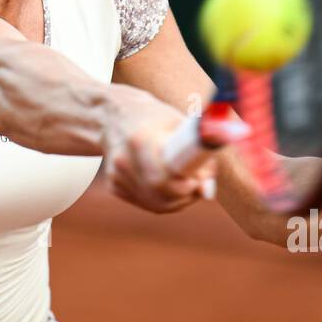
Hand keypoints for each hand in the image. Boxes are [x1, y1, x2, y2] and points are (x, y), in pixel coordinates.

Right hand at [98, 86, 215, 213]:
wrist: (114, 116)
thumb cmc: (155, 118)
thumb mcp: (180, 125)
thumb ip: (198, 155)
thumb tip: (206, 191)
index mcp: (140, 139)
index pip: (162, 180)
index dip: (185, 186)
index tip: (198, 179)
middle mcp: (123, 160)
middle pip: (161, 197)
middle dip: (186, 195)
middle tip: (197, 180)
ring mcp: (116, 175)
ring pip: (157, 205)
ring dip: (177, 198)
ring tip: (184, 176)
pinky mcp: (114, 186)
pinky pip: (147, 203)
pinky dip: (163, 197)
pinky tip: (165, 178)